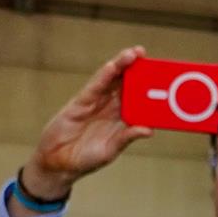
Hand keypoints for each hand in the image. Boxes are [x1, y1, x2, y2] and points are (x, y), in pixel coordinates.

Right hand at [18, 48, 153, 202]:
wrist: (58, 164)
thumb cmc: (86, 159)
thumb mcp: (110, 150)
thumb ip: (126, 138)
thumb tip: (149, 130)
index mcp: (121, 118)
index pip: (137, 97)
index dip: (147, 85)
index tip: (160, 72)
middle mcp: (110, 107)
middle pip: (125, 83)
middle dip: (134, 67)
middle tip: (143, 52)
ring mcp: (95, 103)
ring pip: (110, 80)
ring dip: (120, 66)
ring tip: (132, 53)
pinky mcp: (80, 103)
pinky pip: (94, 87)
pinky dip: (103, 76)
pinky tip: (112, 67)